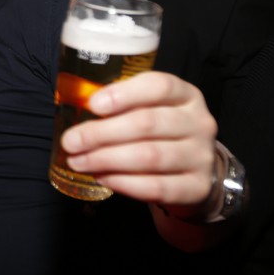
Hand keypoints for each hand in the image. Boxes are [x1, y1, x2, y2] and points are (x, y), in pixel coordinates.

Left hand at [59, 71, 217, 207]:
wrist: (193, 173)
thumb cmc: (161, 136)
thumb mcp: (150, 111)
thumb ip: (123, 107)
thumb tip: (78, 112)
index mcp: (186, 95)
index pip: (159, 86)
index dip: (124, 94)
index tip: (93, 105)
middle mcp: (199, 123)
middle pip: (148, 123)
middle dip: (102, 133)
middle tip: (71, 142)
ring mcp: (201, 157)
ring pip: (150, 156)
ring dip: (107, 160)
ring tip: (79, 162)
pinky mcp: (197, 188)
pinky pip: (156, 187)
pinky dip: (123, 183)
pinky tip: (102, 178)